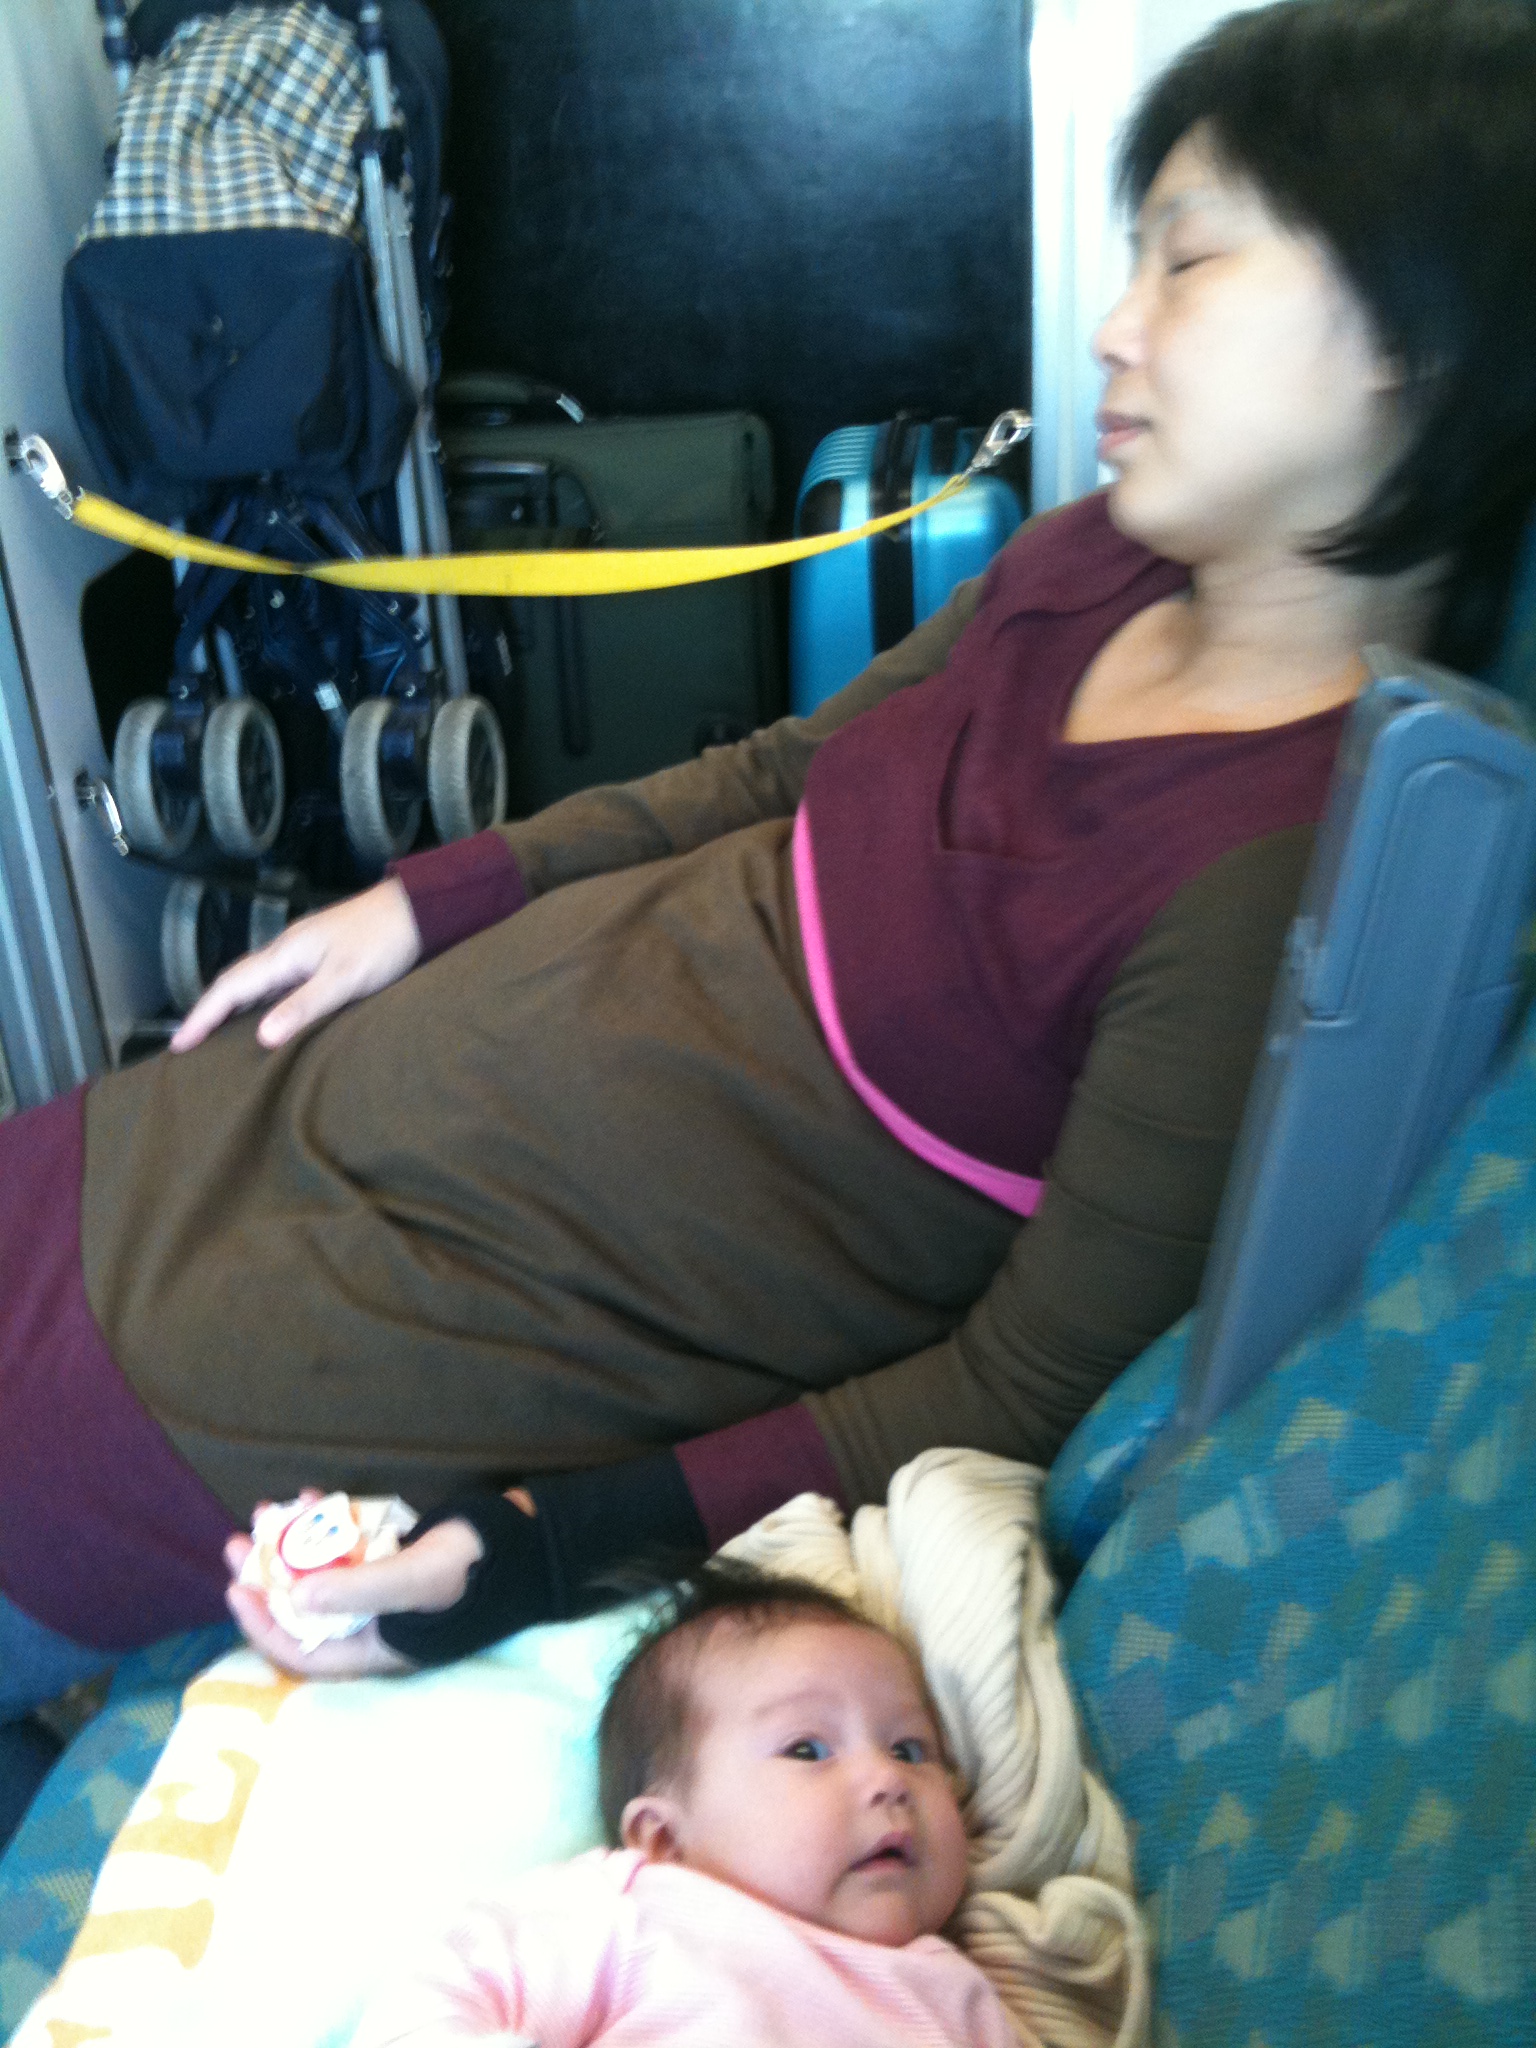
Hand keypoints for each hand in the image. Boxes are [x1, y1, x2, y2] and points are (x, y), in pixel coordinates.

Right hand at [170, 878, 421, 1053]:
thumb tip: (262, 1037)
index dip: (202, 1016)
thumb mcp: (346, 978)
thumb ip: (305, 1006)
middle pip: (235, 982)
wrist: (417, 909)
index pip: (229, 988)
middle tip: (188, 1043)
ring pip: (255, 981)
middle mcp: (286, 950)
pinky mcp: (319, 954)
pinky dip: (259, 1000)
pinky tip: (266, 1016)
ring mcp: (302, 950)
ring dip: (232, 1006)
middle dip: (208, 1011)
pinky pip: (276, 981)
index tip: (178, 1044)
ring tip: (217, 1036)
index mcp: (285, 954)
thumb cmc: (384, 941)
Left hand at [223, 1499, 486, 1679]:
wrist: (522, 1542)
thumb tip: (294, 1596)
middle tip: (237, 1543)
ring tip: (267, 1510)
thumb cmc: (469, 1570)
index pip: (302, 1650)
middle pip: (302, 1608)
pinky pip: (344, 1545)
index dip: (263, 1624)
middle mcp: (369, 1623)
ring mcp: (378, 1587)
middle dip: (267, 1575)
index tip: (237, 1587)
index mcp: (372, 1647)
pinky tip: (310, 1496)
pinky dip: (324, 1524)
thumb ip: (357, 1591)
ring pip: (319, 1571)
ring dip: (289, 1542)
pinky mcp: (389, 1556)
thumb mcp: (413, 1581)